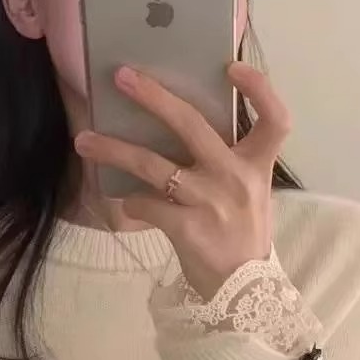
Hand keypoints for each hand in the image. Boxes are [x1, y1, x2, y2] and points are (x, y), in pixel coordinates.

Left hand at [73, 61, 290, 300]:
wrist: (242, 293)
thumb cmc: (241, 235)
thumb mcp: (250, 194)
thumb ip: (228, 160)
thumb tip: (175, 122)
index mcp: (257, 166)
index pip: (276, 120)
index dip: (259, 88)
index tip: (231, 66)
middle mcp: (237, 179)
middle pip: (192, 125)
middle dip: (153, 96)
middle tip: (122, 77)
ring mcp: (211, 203)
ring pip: (153, 165)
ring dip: (113, 150)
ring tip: (84, 140)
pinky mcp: (188, 228)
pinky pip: (146, 204)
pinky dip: (131, 203)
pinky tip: (125, 204)